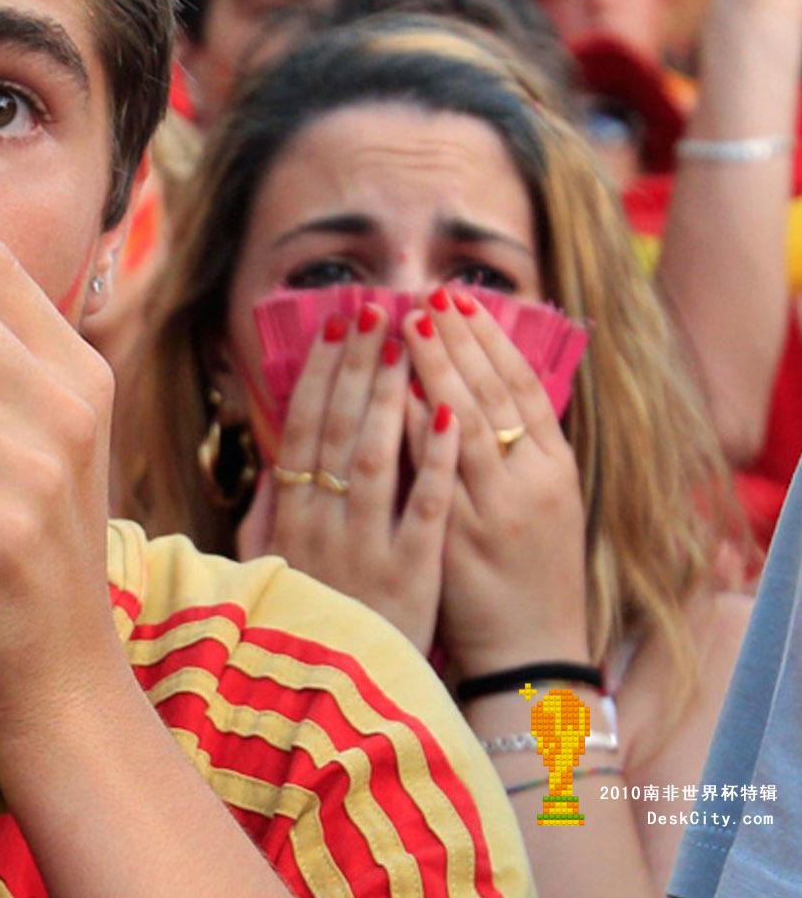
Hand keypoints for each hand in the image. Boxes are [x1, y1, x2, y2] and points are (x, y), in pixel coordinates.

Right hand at [238, 302, 457, 652]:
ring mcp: (366, 548)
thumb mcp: (270, 567)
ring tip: (409, 341)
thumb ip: (268, 515)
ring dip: (391, 394)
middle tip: (376, 310)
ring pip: (377, 458)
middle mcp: (322, 524)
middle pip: (339, 428)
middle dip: (357, 364)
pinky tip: (450, 414)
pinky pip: (425, 509)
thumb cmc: (308, 625)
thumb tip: (273, 461)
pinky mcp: (411, 576)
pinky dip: (438, 461)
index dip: (319, 371)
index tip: (336, 324)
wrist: (335, 702)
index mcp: (290, 517)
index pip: (303, 427)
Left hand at [407, 290, 591, 679]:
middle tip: (428, 295)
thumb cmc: (527, 580)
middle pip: (492, 395)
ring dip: (437, 370)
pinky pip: (436, 479)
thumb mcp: (536, 507)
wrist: (533, 657)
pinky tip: (401, 397)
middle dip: (457, 342)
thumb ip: (507, 457)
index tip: (461, 302)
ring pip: (466, 426)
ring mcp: (494, 511)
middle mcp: (529, 482)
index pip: (519, 389)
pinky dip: (421, 436)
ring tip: (407, 323)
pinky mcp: (458, 543)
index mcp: (552, 469)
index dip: (489, 342)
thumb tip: (471, 399)